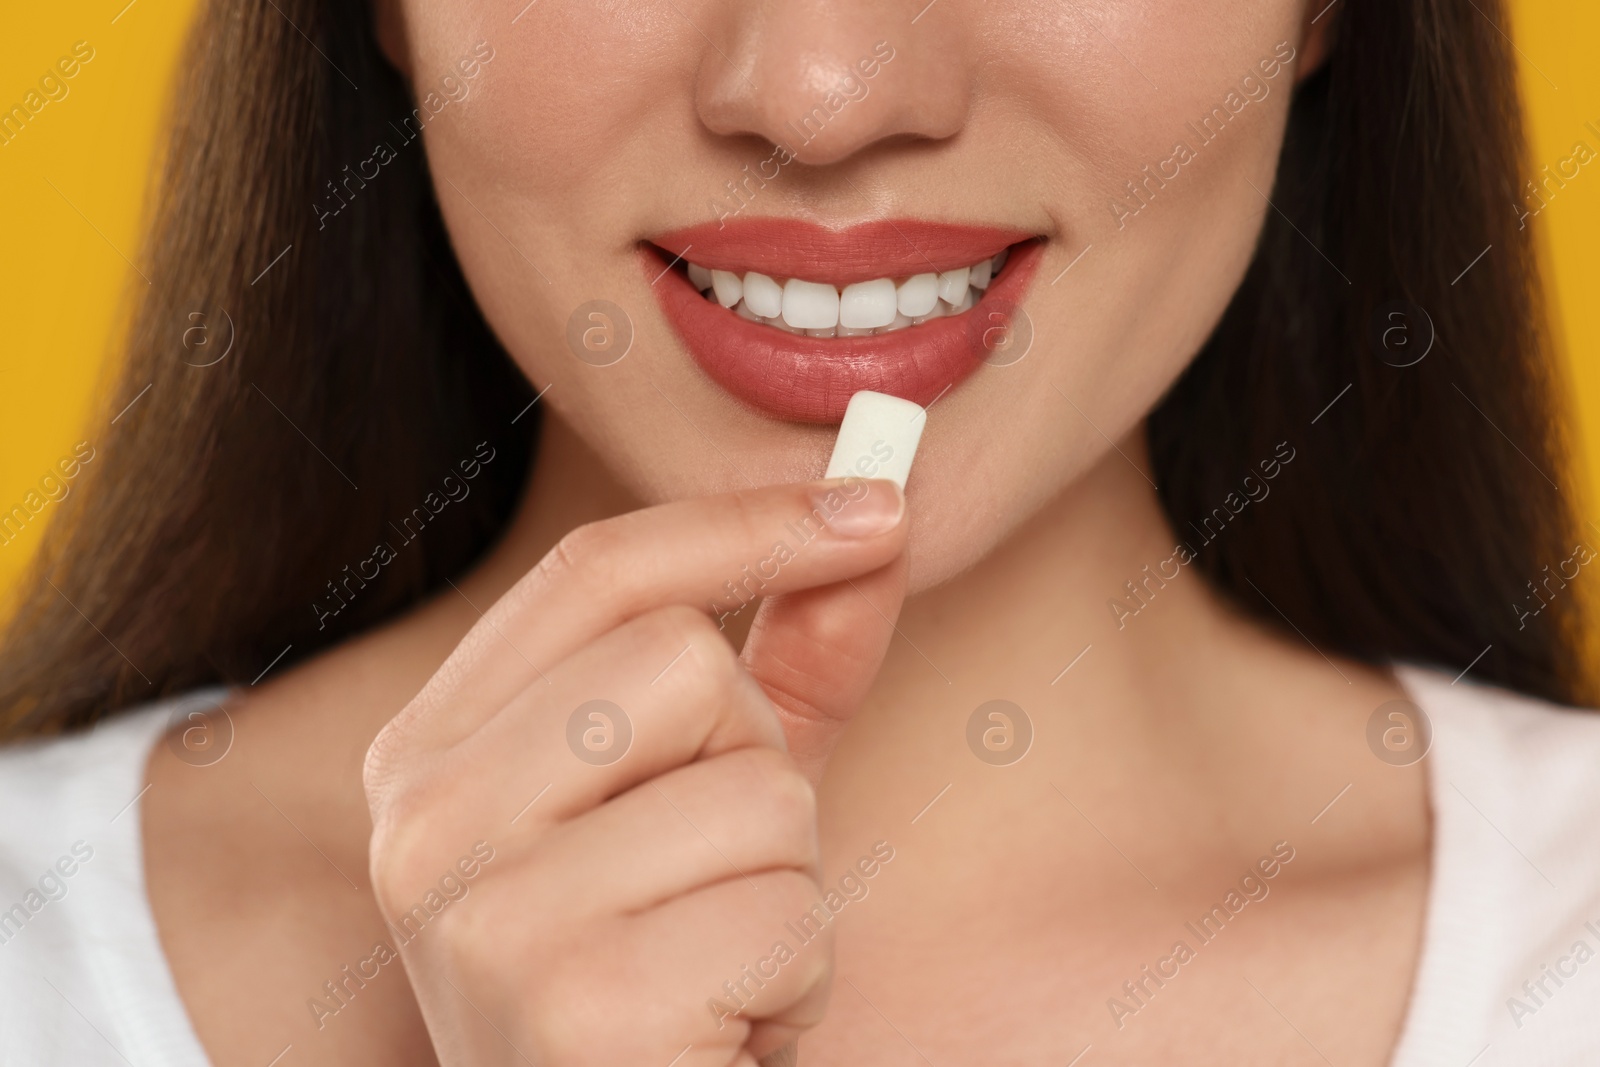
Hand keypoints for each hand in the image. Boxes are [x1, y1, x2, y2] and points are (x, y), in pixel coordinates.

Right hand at [363, 477, 908, 1065]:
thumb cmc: (666, 970)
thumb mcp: (713, 796)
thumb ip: (785, 660)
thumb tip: (879, 515)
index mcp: (430, 752)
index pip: (598, 572)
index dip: (748, 524)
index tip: (878, 508)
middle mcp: (425, 823)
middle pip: (686, 664)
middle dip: (757, 767)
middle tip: (713, 872)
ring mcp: (485, 918)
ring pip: (756, 791)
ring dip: (785, 886)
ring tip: (713, 963)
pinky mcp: (575, 1009)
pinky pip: (782, 916)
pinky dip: (794, 979)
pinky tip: (722, 1032)